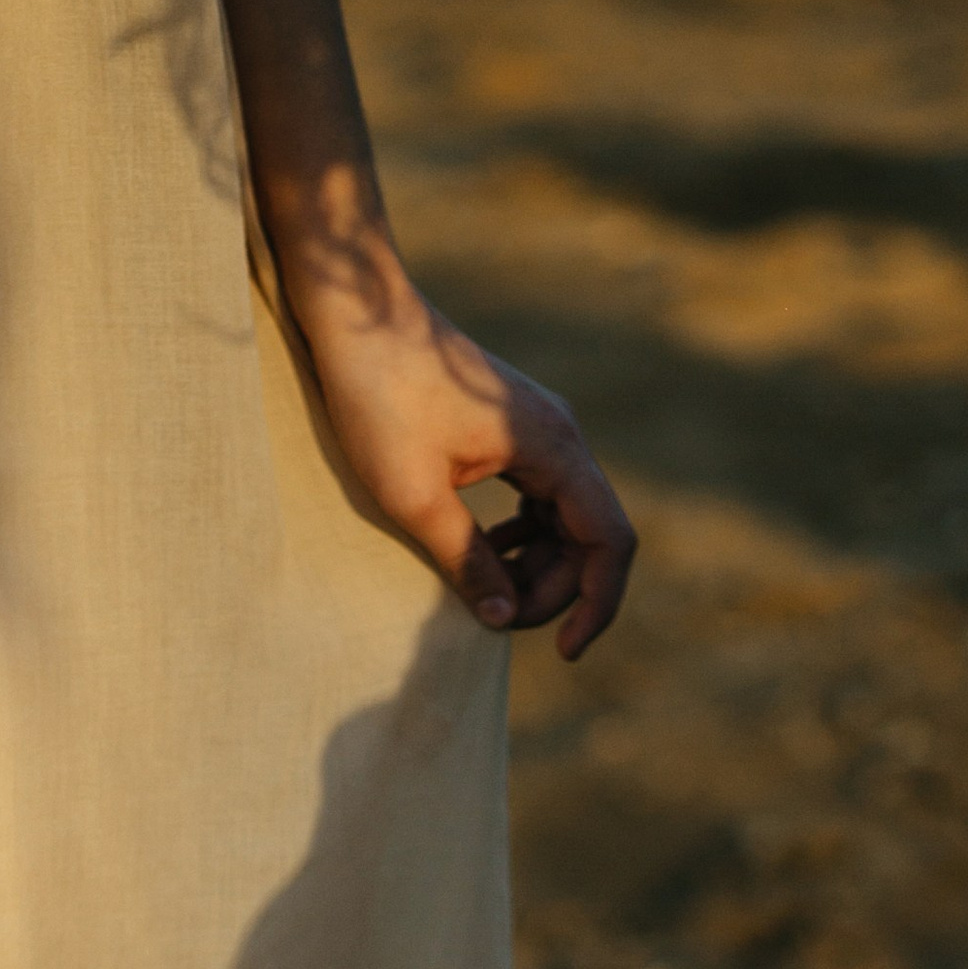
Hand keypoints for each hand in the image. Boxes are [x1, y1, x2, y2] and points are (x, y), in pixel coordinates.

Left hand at [299, 275, 635, 662]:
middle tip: (494, 620)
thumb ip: (465, 560)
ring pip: (564, 520)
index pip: (608, 540)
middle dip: (553, 590)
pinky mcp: (512, 430)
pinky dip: (520, 538)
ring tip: (484, 594)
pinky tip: (482, 555)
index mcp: (554, 447)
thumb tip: (503, 618)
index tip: (562, 652)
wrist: (358, 316)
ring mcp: (539, 430)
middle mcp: (561, 435)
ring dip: (535, 567)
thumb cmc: (379, 398)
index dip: (595, 603)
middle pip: (589, 536)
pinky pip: (539, 499)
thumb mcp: (415, 496)